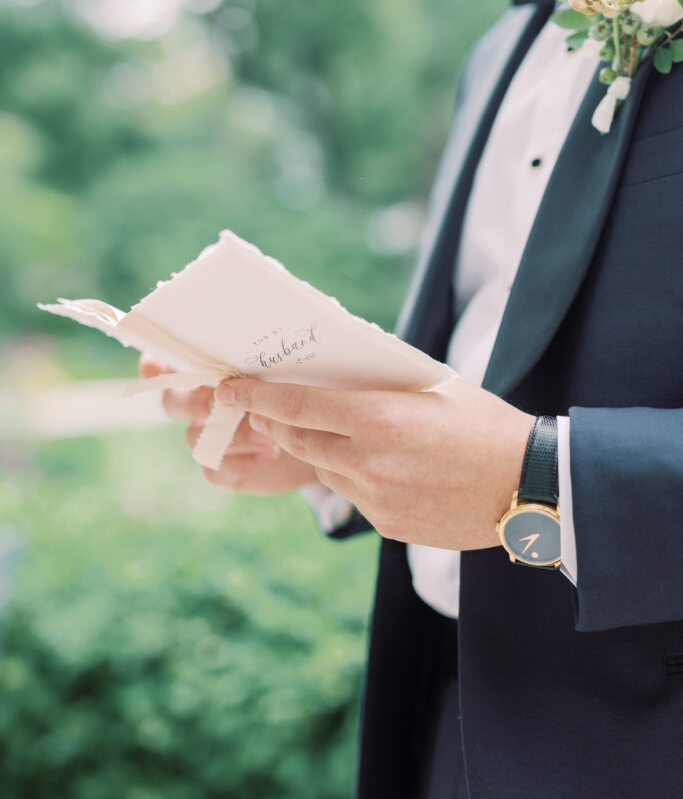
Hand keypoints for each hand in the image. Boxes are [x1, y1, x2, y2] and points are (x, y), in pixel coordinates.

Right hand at [138, 354, 318, 493]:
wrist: (326, 436)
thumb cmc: (303, 394)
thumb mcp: (287, 373)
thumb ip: (261, 367)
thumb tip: (244, 364)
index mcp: (210, 373)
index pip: (168, 367)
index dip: (157, 367)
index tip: (155, 363)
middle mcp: (200, 404)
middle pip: (173, 401)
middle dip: (199, 401)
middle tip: (231, 400)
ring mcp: (209, 438)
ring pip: (194, 436)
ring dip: (230, 433)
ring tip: (268, 432)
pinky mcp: (224, 468)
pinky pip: (212, 468)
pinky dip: (240, 461)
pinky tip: (270, 454)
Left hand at [213, 376, 534, 549]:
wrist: (530, 485)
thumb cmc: (485, 424)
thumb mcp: (434, 386)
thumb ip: (380, 384)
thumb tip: (336, 376)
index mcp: (379, 417)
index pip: (296, 404)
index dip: (256, 396)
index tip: (230, 389)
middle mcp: (369, 461)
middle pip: (296, 439)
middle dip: (275, 422)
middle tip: (263, 407)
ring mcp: (376, 498)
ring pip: (322, 469)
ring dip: (317, 449)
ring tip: (336, 432)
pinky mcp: (387, 525)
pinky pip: (352, 495)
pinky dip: (351, 476)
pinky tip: (380, 465)